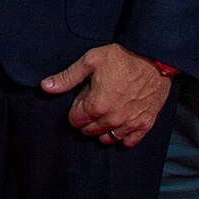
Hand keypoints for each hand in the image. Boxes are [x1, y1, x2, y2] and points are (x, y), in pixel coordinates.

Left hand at [42, 43, 171, 146]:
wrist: (154, 57)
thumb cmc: (121, 57)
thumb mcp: (90, 61)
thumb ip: (67, 78)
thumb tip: (45, 87)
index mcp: (96, 105)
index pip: (75, 120)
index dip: (76, 108)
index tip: (82, 97)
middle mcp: (112, 119)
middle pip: (89, 131)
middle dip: (87, 120)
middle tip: (94, 103)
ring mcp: (130, 123)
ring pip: (108, 138)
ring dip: (102, 130)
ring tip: (106, 114)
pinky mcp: (145, 123)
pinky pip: (130, 141)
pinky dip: (123, 137)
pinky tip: (121, 126)